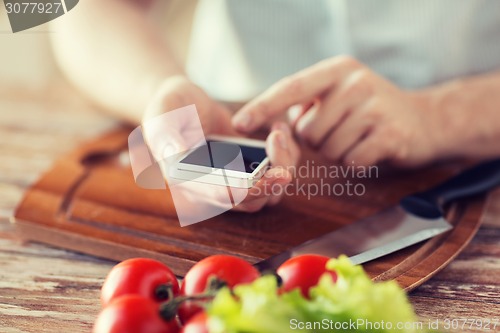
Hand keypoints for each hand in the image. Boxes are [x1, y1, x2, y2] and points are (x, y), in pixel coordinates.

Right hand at [138, 76, 298, 219]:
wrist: (188, 104)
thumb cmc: (170, 109)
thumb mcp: (161, 116)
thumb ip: (165, 136)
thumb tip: (175, 154)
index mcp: (189, 183)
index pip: (217, 197)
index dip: (237, 193)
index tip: (254, 183)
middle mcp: (214, 189)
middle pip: (250, 202)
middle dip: (269, 187)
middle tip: (283, 170)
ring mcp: (236, 180)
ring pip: (269, 191)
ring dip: (282, 167)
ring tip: (279, 134)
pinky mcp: (252, 168)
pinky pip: (276, 171)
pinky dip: (286, 155)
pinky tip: (279, 127)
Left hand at [232, 56, 443, 166]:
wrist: (426, 121)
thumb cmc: (370, 111)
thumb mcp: (340, 94)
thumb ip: (308, 103)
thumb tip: (275, 123)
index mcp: (337, 70)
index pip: (291, 88)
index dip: (262, 107)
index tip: (239, 123)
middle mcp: (355, 83)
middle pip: (308, 131)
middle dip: (318, 140)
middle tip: (344, 129)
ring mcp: (375, 107)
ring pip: (328, 149)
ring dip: (339, 152)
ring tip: (360, 137)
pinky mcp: (390, 134)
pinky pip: (351, 161)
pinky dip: (357, 162)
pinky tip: (373, 148)